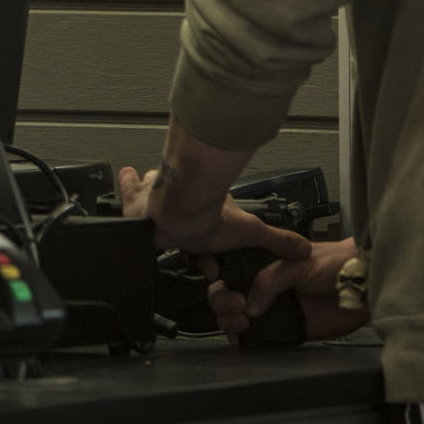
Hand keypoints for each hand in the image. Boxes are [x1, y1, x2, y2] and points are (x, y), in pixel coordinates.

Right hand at [117, 164, 312, 260]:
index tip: (200, 251)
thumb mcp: (247, 231)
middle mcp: (167, 224)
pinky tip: (125, 173)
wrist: (180, 204)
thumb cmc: (202, 221)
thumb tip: (299, 250)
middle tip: (171, 216)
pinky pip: (128, 186)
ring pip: (145, 201)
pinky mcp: (137, 194)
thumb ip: (276, 239)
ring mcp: (150, 206)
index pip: (189, 249)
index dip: (195, 250)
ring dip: (145, 194)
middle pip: (165, 225)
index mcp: (189, 238)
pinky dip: (126, 181)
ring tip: (142, 186)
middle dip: (165, 220)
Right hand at [207, 236, 369, 343]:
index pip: (229, 269)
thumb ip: (270, 280)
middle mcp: (263, 285)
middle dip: (221, 300)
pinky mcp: (285, 329)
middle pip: (226, 294)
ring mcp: (272, 307)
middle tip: (236, 304)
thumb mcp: (299, 264)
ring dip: (229, 320)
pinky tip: (241, 337)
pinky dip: (244, 339)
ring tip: (241, 321)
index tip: (219, 281)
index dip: (217, 276)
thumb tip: (250, 305)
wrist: (363, 287)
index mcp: (262, 261)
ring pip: (237, 316)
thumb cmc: (335, 264)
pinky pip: (258, 336)